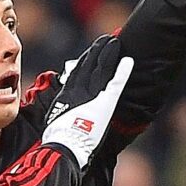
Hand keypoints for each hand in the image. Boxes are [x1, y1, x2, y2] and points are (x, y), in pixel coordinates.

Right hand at [38, 35, 134, 167]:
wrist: (64, 146)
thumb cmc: (59, 140)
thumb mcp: (56, 120)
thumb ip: (62, 111)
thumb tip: (62, 111)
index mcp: (67, 94)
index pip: (77, 70)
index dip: (85, 59)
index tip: (91, 51)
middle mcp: (78, 90)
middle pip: (89, 64)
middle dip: (97, 50)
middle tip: (105, 39)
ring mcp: (92, 95)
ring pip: (101, 68)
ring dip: (108, 53)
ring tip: (114, 41)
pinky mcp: (105, 103)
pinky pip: (115, 83)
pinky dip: (122, 71)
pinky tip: (128, 60)